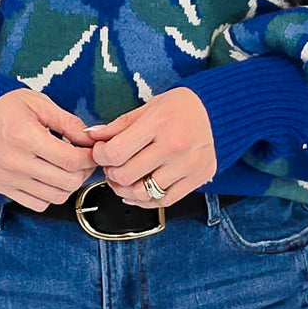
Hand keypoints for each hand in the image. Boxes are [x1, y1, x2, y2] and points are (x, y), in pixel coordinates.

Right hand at [0, 89, 97, 209]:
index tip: (94, 152)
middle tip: (85, 160)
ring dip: (69, 185)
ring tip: (69, 169)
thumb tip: (91, 140)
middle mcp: (14, 162)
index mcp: (25, 137)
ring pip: (55, 197)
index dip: (89, 158)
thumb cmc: (9, 107)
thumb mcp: (41, 104)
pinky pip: (37, 204)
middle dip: (84, 172)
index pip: (70, 159)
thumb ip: (69, 123)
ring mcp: (7, 179)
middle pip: (66, 181)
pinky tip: (50, 177)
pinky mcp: (2, 188)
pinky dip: (50, 195)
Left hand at [85, 87, 217, 207]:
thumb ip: (118, 126)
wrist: (216, 112)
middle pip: (126, 175)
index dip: (100, 156)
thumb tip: (91, 136)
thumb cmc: (179, 107)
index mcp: (158, 123)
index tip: (100, 151)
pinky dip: (145, 201)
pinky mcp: (198, 178)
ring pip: (143, 193)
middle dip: (110, 173)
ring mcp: (188, 165)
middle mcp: (175, 146)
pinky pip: (164, 201)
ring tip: (122, 179)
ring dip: (124, 190)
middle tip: (111, 166)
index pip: (115, 152)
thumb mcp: (147, 108)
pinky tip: (137, 192)